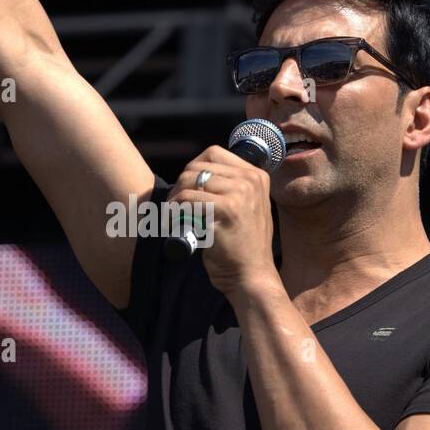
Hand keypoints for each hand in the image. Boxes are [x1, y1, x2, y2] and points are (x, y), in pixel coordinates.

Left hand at [167, 146, 276, 295]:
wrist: (251, 276)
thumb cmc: (243, 246)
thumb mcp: (248, 208)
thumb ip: (232, 188)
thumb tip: (197, 175)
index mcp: (256, 176)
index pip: (213, 154)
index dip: (192, 170)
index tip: (186, 190)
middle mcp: (250, 181)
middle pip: (197, 167)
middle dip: (179, 186)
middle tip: (174, 207)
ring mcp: (240, 195)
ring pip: (189, 182)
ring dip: (174, 200)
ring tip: (172, 216)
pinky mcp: (227, 211)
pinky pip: (187, 201)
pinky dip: (174, 211)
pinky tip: (173, 224)